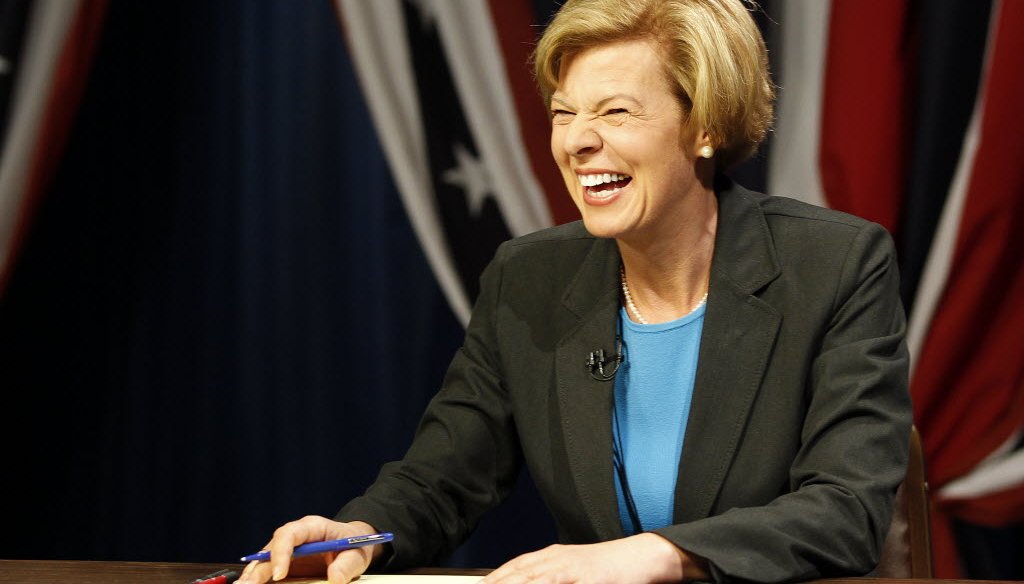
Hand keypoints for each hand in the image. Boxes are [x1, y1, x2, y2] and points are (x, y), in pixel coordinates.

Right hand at [235, 516, 383, 583]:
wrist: (354, 545)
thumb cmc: (355, 545)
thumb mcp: (357, 555)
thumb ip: (347, 565)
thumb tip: (335, 578)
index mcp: (311, 527)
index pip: (289, 534)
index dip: (280, 553)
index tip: (279, 574)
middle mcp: (295, 537)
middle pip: (271, 548)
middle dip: (259, 568)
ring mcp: (288, 550)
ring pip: (264, 559)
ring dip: (253, 575)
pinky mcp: (286, 564)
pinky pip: (268, 570)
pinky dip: (259, 579)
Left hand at [482, 533, 706, 583]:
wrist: (640, 558)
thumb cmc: (609, 568)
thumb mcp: (576, 571)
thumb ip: (553, 578)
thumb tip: (533, 580)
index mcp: (553, 556)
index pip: (517, 566)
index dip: (497, 576)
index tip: (482, 583)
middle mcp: (557, 559)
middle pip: (520, 572)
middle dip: (499, 582)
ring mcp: (571, 567)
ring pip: (535, 578)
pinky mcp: (586, 578)